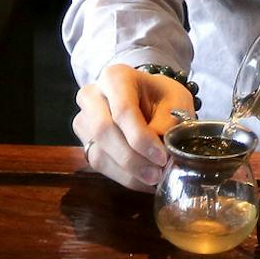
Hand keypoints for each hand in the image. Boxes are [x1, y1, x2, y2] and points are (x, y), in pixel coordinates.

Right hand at [73, 64, 193, 189]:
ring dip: (128, 172)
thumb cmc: (161, 97)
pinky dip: (124, 177)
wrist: (146, 99)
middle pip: (103, 131)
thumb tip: (161, 150)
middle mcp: (92, 96)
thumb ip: (168, 122)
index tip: (162, 157)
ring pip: (98, 152)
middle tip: (157, 173)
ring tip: (154, 179)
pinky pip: (99, 165)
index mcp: (115, 77)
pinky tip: (144, 181)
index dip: (141, 138)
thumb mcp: (175, 101)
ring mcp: (84, 120)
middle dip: (132, 158)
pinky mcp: (84, 142)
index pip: (123, 110)